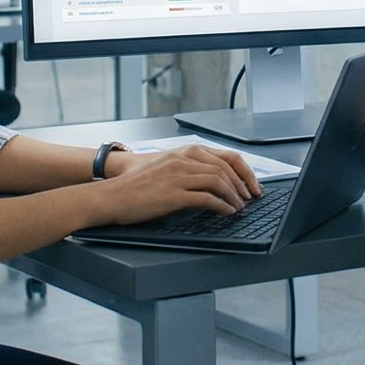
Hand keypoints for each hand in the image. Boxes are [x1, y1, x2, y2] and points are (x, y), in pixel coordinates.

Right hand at [95, 146, 261, 224]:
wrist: (111, 194)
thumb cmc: (137, 184)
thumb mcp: (168, 166)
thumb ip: (191, 168)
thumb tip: (217, 181)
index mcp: (187, 151)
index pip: (227, 156)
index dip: (244, 171)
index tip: (252, 184)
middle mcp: (185, 159)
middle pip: (227, 169)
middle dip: (243, 184)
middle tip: (251, 198)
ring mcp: (179, 175)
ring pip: (219, 182)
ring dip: (234, 196)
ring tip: (240, 207)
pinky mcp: (173, 193)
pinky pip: (206, 199)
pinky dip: (221, 206)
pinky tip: (226, 212)